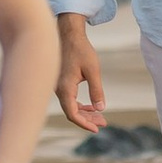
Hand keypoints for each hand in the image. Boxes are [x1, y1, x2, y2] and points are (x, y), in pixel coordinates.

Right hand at [55, 15, 107, 133]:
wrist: (69, 34)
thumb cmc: (81, 50)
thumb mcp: (93, 70)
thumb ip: (96, 90)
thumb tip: (100, 109)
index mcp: (65, 88)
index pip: (72, 114)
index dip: (84, 123)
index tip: (97, 128)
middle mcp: (58, 89)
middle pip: (71, 112)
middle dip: (88, 119)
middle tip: (103, 122)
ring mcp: (58, 86)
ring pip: (70, 106)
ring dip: (85, 112)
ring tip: (100, 116)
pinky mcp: (60, 82)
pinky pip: (69, 99)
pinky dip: (79, 105)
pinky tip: (91, 105)